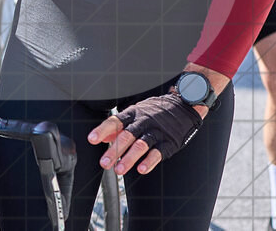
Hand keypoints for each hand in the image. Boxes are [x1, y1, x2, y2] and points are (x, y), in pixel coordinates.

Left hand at [88, 92, 202, 175]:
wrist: (183, 106)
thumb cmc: (155, 112)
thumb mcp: (135, 113)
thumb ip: (118, 126)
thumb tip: (101, 138)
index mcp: (133, 114)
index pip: (115, 121)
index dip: (102, 130)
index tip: (91, 140)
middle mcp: (144, 122)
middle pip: (127, 136)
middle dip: (114, 150)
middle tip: (104, 163)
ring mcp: (157, 132)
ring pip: (141, 145)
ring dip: (129, 158)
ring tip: (119, 170)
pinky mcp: (169, 142)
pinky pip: (158, 152)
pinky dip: (149, 161)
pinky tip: (141, 169)